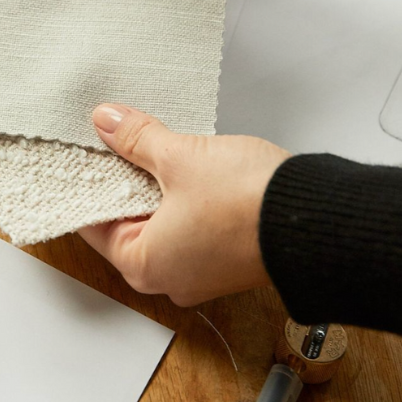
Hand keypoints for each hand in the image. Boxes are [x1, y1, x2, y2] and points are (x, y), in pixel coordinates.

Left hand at [80, 104, 291, 304]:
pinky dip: (183, 199)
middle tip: (116, 139)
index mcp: (143, 265)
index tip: (83, 152)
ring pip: (161, 223)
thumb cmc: (251, 205)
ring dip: (156, 187)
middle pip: (126, 223)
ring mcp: (200, 271)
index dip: (87, 182)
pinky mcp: (227, 257)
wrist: (318, 219)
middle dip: (123, 180)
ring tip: (152, 146)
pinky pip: (190, 227)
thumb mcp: (181, 157)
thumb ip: (137, 139)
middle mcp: (169, 278)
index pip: (92, 223)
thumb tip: (108, 123)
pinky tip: (186, 167)